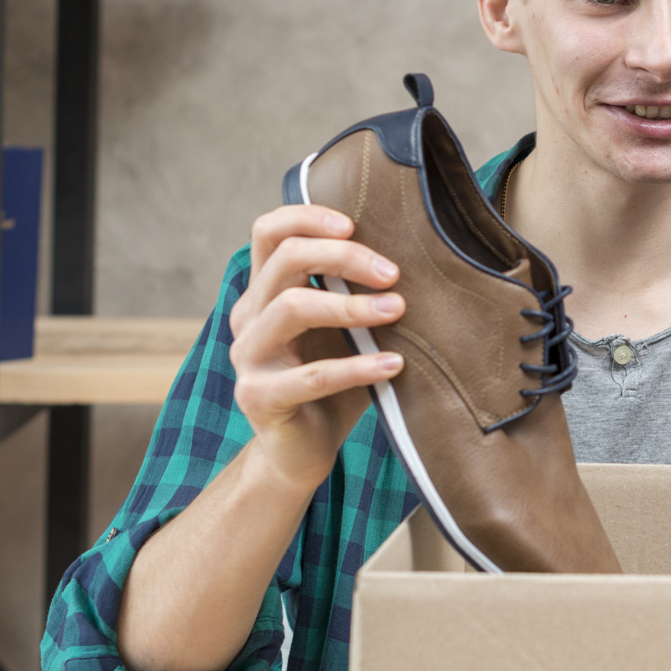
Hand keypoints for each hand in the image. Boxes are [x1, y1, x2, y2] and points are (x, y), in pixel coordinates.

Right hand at [228, 204, 406, 491]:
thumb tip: (422, 258)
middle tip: (393, 273)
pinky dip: (358, 368)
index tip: (354, 224)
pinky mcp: (258, 397)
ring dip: (351, 306)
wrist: (302, 453)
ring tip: (397, 310)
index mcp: (263, 293)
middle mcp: (248, 318)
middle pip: (285, 260)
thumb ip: (361, 296)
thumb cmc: (333, 386)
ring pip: (291, 307)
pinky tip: (395, 367)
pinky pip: (311, 376)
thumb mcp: (347, 332)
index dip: (306, 217)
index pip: (268, 232)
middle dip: (343, 257)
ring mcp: (248, 358)